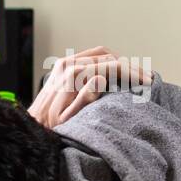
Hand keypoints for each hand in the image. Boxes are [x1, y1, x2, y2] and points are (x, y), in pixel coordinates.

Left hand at [29, 46, 150, 128]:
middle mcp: (68, 64)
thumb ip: (85, 99)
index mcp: (72, 75)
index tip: (147, 82)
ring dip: (120, 62)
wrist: (32, 125)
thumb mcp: (70, 119)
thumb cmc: (52, 127)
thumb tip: (100, 77)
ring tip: (136, 74)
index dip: (132, 72)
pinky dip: (108, 61)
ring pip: (100, 53)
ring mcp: (65, 62)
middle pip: (108, 56)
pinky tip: (118, 73)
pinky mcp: (64, 65)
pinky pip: (91, 57)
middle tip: (147, 78)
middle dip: (129, 66)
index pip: (110, 65)